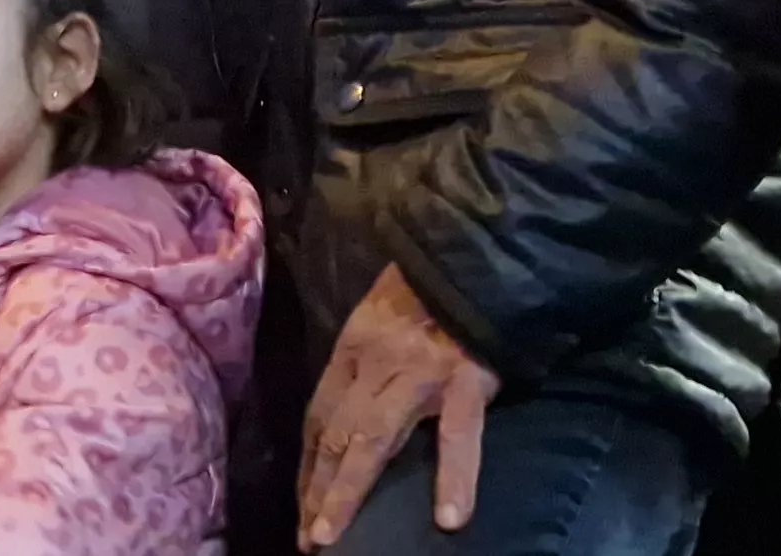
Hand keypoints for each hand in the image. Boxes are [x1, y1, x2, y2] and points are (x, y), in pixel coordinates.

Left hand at [298, 265, 498, 547]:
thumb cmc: (429, 288)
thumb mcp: (380, 315)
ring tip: (331, 537)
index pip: (319, 415)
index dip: (307, 465)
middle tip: (309, 539)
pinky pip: (458, 437)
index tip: (301, 504)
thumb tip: (349, 413)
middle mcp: (376, 362)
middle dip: (315, 489)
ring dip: (346, 492)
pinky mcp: (465, 381)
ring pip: (372, 440)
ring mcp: (420, 373)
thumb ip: (366, 359)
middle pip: (334, 433)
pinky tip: (450, 518)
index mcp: (354, 346)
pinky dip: (454, 479)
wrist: (478, 253)